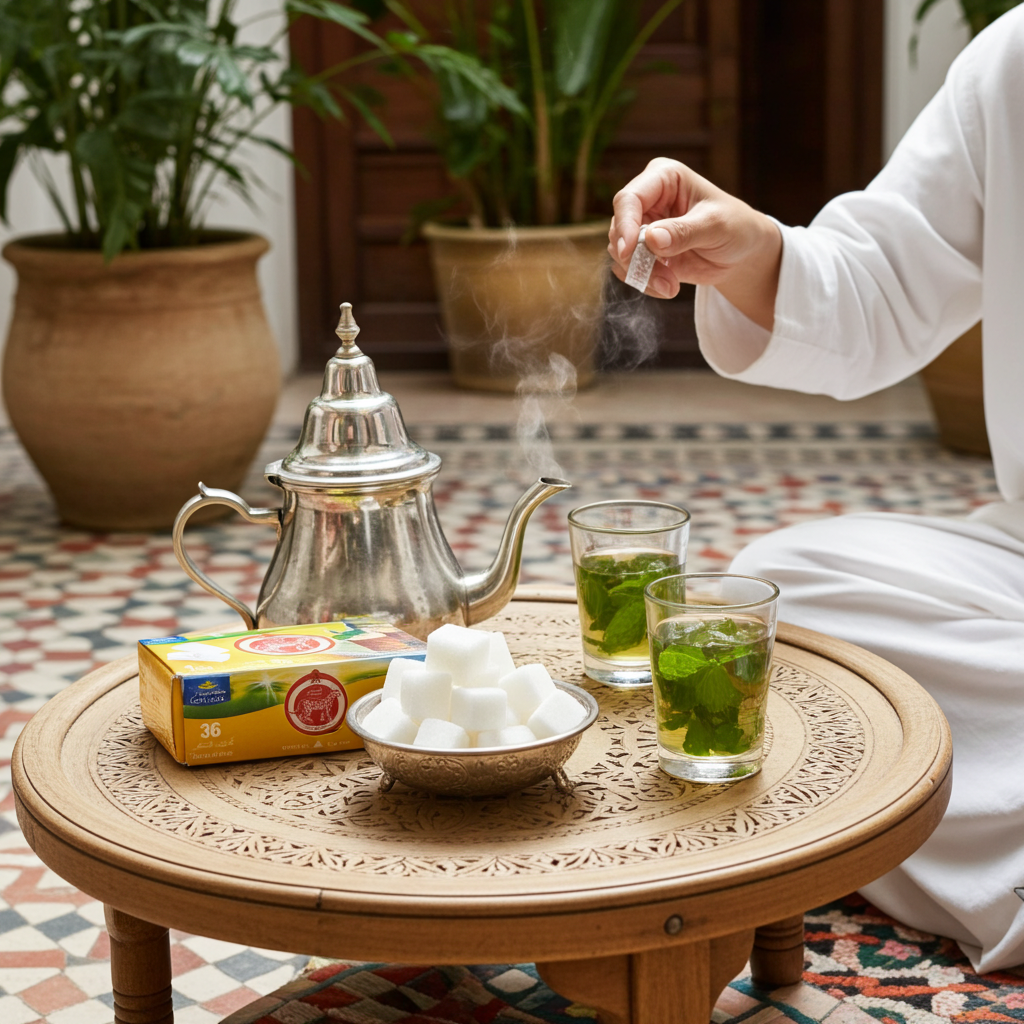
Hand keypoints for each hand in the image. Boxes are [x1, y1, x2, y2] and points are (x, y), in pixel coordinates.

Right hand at [608, 158, 781, 330]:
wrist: (741, 253)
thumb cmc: (735, 227)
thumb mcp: (716, 226)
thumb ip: (684, 232)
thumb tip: (651, 239)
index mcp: (663, 178)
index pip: (629, 198)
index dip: (625, 225)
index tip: (628, 252)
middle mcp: (648, 200)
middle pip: (619, 228)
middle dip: (636, 258)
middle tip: (663, 278)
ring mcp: (643, 227)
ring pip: (621, 253)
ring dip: (642, 274)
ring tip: (670, 285)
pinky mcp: (644, 252)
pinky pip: (629, 270)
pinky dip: (645, 283)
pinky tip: (668, 286)